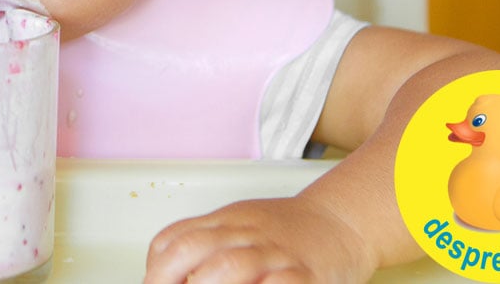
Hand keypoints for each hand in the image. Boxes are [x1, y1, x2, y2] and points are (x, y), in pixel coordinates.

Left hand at [144, 196, 375, 283]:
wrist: (343, 222)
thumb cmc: (288, 231)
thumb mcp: (239, 226)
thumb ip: (204, 244)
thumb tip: (162, 272)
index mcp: (226, 222)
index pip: (176, 238)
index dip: (156, 268)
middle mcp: (247, 235)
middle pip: (195, 249)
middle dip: (170, 278)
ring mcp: (276, 255)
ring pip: (231, 267)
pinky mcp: (305, 277)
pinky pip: (279, 283)